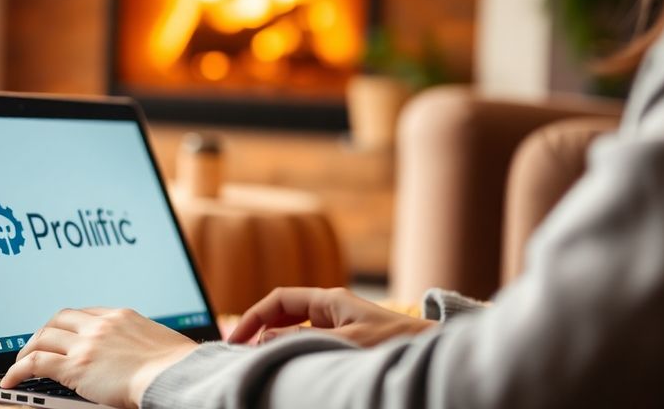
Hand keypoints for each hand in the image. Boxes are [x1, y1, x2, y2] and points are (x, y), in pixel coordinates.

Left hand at [0, 308, 196, 408]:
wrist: (174, 375)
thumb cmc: (177, 366)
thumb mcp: (160, 343)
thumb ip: (142, 342)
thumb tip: (142, 356)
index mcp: (122, 316)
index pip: (84, 313)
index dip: (67, 324)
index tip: (61, 334)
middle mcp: (101, 324)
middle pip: (59, 319)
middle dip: (43, 332)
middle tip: (36, 346)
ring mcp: (87, 343)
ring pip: (43, 338)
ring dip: (27, 350)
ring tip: (20, 364)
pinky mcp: (75, 366)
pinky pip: (35, 363)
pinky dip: (18, 370)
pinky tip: (11, 380)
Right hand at [228, 287, 435, 346]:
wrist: (427, 348)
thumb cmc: (393, 342)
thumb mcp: (344, 342)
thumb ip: (302, 340)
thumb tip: (264, 339)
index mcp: (329, 300)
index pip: (279, 300)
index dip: (253, 317)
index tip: (235, 340)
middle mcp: (330, 308)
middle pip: (282, 312)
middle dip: (258, 329)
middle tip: (238, 353)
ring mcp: (336, 323)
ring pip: (293, 328)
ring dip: (273, 341)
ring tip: (255, 360)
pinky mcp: (343, 339)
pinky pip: (307, 340)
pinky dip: (291, 350)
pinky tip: (284, 363)